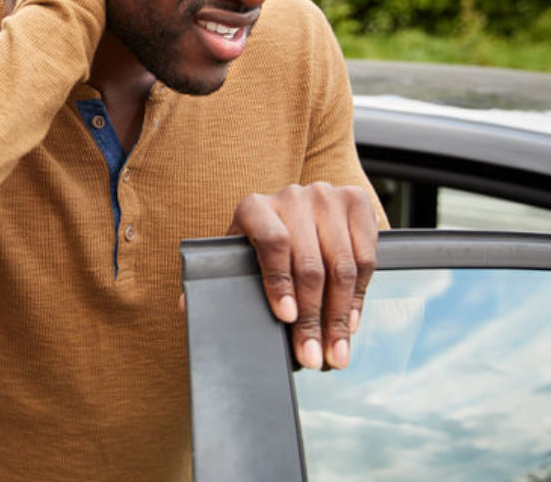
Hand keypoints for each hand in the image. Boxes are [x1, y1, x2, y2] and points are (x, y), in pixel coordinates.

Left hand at [227, 182, 378, 370]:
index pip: (271, 243)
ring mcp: (327, 197)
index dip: (279, 282)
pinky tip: (350, 322)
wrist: (292, 206)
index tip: (285, 317)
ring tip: (335, 352)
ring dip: (339, 316)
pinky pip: (367, 257)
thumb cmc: (258, 238)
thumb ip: (218, 277)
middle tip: (312, 356)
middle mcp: (292, 197)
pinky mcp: (357, 203)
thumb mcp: (237, 252)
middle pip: (309, 264)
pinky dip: (359, 295)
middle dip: (312, 318)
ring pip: (342, 265)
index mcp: (254, 207)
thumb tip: (186, 307)